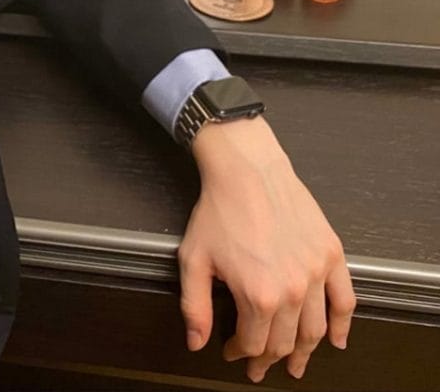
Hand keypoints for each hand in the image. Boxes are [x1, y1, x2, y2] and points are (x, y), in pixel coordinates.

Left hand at [178, 116, 354, 382]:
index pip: (254, 343)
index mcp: (258, 295)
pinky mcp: (331, 255)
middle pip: (285, 342)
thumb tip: (196, 342)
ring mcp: (316, 273)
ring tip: (296, 364)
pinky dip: (344, 325)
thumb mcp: (194, 259)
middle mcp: (292, 291)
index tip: (232, 353)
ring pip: (316, 330)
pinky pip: (345, 300)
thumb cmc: (218, 211)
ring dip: (305, 352)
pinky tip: (337, 340)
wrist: (245, 170)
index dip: (241, 354)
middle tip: (260, 368)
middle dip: (270, 360)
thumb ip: (195, 305)